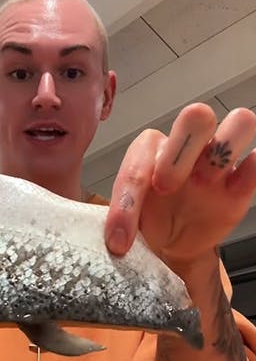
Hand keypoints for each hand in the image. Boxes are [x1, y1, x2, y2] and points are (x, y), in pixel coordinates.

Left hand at [105, 104, 255, 272]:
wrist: (171, 244)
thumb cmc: (146, 220)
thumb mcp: (124, 220)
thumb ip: (120, 218)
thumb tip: (117, 242)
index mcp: (151, 149)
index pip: (142, 157)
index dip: (128, 199)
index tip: (121, 239)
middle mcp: (187, 147)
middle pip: (197, 116)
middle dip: (181, 151)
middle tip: (165, 189)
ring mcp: (219, 162)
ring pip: (239, 123)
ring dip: (222, 152)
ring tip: (204, 186)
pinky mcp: (242, 183)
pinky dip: (253, 167)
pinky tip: (236, 186)